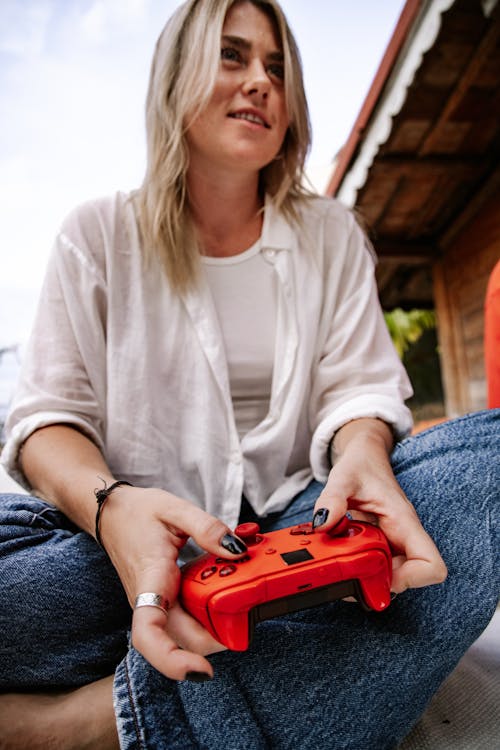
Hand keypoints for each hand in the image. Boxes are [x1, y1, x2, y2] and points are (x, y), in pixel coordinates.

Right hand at [99, 486, 246, 680]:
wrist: (112, 514)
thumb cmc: (137, 512)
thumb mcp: (174, 509)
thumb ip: (207, 528)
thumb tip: (236, 550)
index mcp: (150, 579)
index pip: (149, 634)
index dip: (173, 661)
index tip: (203, 671)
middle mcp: (152, 601)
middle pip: (182, 641)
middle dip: (218, 639)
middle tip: (248, 617)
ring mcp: (157, 605)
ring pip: (187, 634)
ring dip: (217, 627)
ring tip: (241, 602)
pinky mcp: (164, 603)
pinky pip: (188, 619)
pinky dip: (211, 613)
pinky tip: (227, 594)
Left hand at [313, 421, 446, 592]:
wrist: (365, 456)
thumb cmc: (361, 464)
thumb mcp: (343, 478)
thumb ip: (332, 499)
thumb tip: (322, 523)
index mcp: (404, 522)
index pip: (431, 566)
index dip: (410, 580)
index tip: (379, 574)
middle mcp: (404, 536)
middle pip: (410, 578)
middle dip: (380, 581)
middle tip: (351, 571)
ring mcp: (394, 542)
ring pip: (392, 575)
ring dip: (368, 575)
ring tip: (343, 561)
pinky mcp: (382, 543)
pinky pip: (377, 564)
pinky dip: (360, 565)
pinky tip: (341, 554)